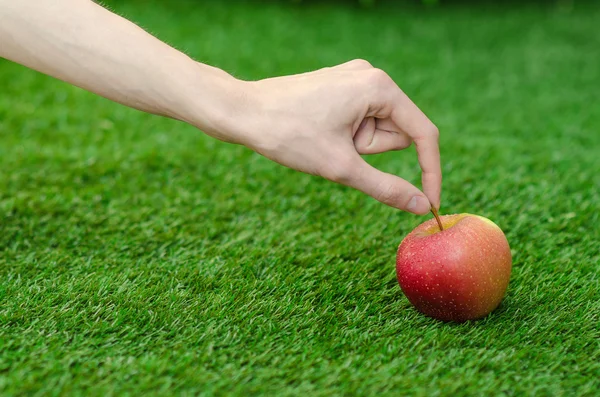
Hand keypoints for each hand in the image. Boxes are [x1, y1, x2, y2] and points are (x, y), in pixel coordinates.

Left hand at [228, 60, 440, 213]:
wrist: (242, 112)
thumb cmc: (288, 134)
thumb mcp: (341, 167)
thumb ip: (386, 187)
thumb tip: (419, 206)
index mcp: (379, 86)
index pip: (423, 134)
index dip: (430, 171)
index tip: (428, 203)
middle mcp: (371, 75)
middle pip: (397, 131)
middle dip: (370, 151)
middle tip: (336, 151)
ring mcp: (354, 78)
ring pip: (376, 127)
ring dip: (356, 145)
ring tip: (324, 140)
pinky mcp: (340, 86)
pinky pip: (359, 119)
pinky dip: (346, 136)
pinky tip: (319, 132)